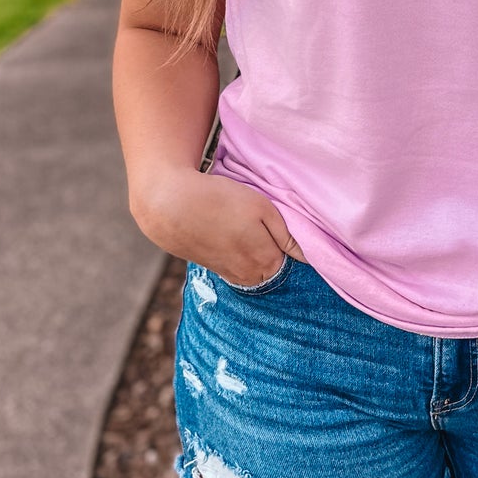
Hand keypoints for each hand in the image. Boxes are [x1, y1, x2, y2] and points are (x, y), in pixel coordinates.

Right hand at [132, 168, 306, 285]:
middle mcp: (251, 276)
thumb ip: (287, 235)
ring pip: (255, 266)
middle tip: (256, 222)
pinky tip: (227, 233)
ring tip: (239, 226)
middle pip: (274, 265)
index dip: (286, 238)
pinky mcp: (214, 270)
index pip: (292, 258)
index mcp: (268, 261)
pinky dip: (236, 251)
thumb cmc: (220, 201)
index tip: (276, 222)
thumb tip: (307, 256)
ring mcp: (231, 276)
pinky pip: (237, 266)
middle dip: (271, 247)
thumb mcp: (262, 208)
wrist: (171, 206)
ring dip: (252, 250)